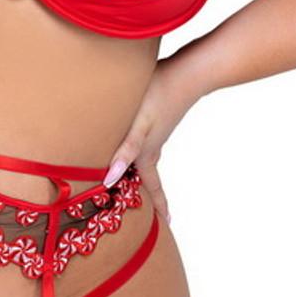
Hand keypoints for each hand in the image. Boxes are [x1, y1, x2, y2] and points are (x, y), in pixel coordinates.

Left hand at [102, 55, 203, 225]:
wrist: (186, 73)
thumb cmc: (159, 97)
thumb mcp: (138, 126)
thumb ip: (125, 151)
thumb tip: (109, 180)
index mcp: (147, 154)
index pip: (152, 188)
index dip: (157, 206)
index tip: (166, 223)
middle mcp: (153, 147)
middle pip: (149, 177)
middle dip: (148, 195)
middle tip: (148, 211)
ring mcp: (156, 133)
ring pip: (146, 160)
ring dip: (142, 174)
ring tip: (135, 184)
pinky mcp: (156, 118)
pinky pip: (144, 144)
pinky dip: (137, 153)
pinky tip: (132, 143)